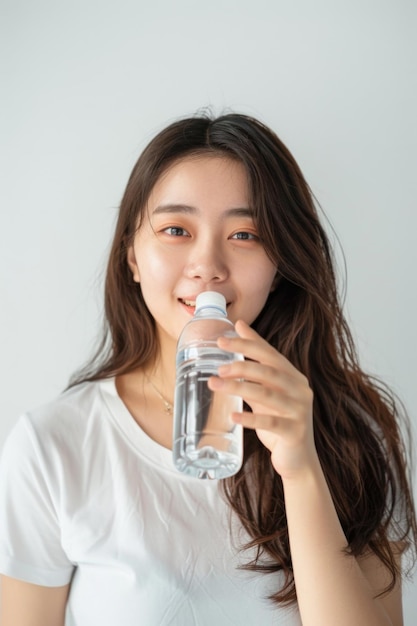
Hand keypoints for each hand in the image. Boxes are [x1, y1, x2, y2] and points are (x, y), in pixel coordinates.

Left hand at [208, 320, 317, 479]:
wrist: (298, 459)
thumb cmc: (279, 419)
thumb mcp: (267, 389)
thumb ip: (255, 362)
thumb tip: (239, 325)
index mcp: (293, 376)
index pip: (269, 354)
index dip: (246, 345)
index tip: (221, 340)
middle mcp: (300, 389)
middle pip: (269, 371)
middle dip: (241, 366)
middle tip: (217, 367)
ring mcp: (299, 411)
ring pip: (267, 394)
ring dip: (238, 388)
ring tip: (214, 385)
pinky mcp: (295, 432)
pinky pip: (271, 423)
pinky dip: (250, 419)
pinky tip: (233, 416)